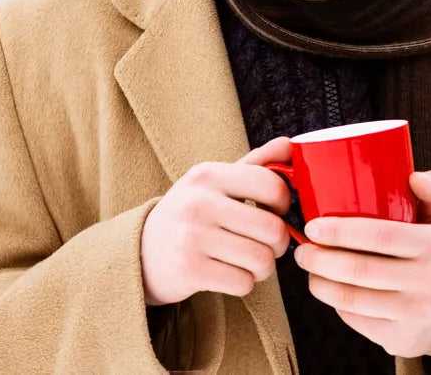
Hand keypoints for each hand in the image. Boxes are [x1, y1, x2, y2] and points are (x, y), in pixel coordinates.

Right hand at [140, 136, 295, 305]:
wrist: (140, 252)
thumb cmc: (191, 214)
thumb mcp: (215, 182)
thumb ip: (255, 164)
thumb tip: (290, 145)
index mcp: (209, 175)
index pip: (272, 185)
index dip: (285, 203)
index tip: (276, 212)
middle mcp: (199, 203)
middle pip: (273, 229)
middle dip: (279, 243)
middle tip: (267, 245)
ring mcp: (192, 237)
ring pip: (262, 260)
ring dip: (263, 267)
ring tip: (249, 261)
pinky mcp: (189, 271)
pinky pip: (243, 283)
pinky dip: (245, 284)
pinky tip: (230, 275)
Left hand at [294, 170, 430, 364]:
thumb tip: (414, 176)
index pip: (380, 234)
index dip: (340, 231)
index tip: (313, 226)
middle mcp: (429, 281)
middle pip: (358, 269)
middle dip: (320, 258)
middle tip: (302, 249)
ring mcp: (415, 313)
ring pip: (351, 297)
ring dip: (320, 281)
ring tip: (309, 268)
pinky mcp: (400, 338)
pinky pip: (355, 318)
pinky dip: (334, 302)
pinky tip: (328, 288)